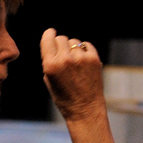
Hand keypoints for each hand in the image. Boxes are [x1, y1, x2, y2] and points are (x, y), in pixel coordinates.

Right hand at [40, 28, 114, 142]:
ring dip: (73, 48)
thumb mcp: (48, 80)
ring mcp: (81, 58)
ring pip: (74, 41)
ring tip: (75, 62)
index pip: (48, 38)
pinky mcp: (94, 59)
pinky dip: (84, 50)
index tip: (51, 33)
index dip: (49, 34)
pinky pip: (86, 45)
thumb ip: (48, 61)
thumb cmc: (64, 97)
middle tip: (63, 54)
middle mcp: (65, 59)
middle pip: (61, 38)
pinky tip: (83, 61)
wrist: (85, 109)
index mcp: (50, 65)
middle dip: (61, 45)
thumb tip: (52, 44)